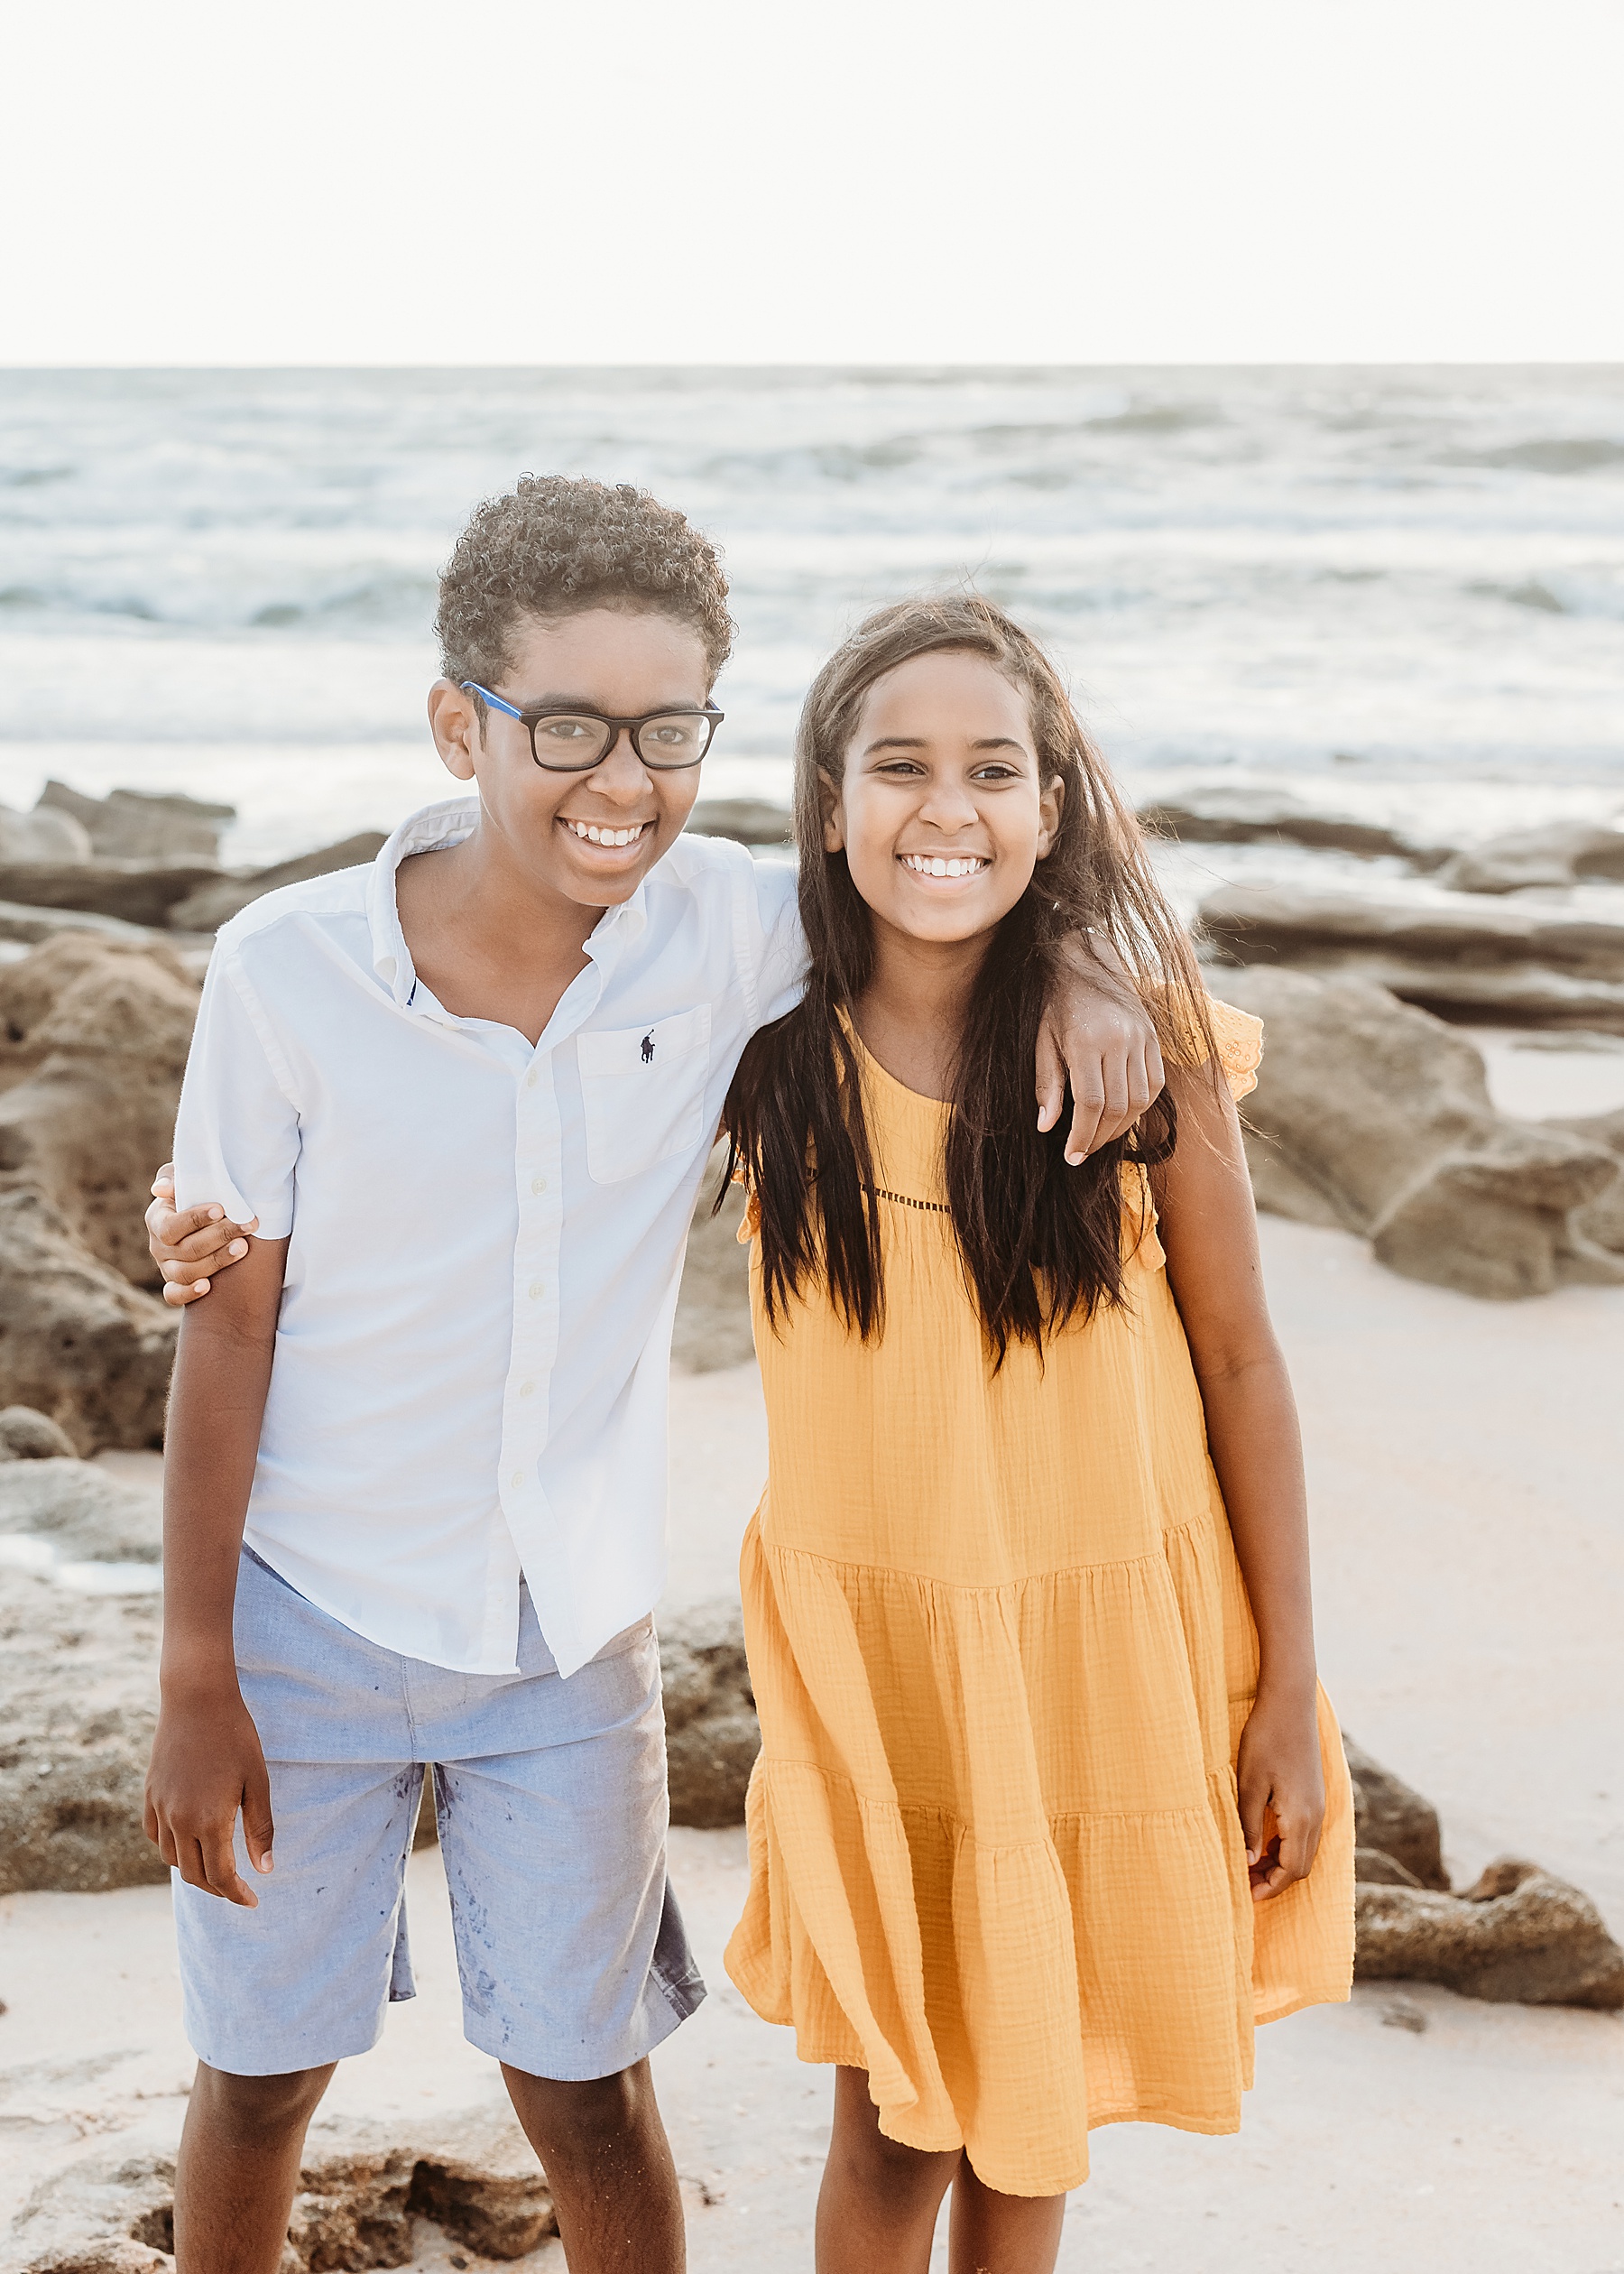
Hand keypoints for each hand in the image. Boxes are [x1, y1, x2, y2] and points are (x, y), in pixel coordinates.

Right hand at [145, 1687, 274, 1904]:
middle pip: (195, 1874)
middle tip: (239, 1890)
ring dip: (194, 1871)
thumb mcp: (256, 1781)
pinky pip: (155, 1836)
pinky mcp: (149, 1795)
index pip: (221, 1875)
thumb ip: (260, 1828)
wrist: (196, 1699)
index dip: (237, 1894)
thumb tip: (264, 1869)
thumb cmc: (234, 1736)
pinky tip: (187, 1845)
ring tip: (215, 1869)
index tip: (253, 1901)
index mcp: (209, 1820)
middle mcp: (179, 1821)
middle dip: (218, 1889)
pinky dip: (171, 1849)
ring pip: (172, 1859)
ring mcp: (160, 1808)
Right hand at [147, 1165, 256, 1306]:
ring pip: (185, 1272)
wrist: (212, 1215)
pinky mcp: (176, 1284)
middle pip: (186, 1249)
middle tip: (247, 1226)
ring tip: (242, 1248)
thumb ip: (172, 1178)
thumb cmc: (199, 1191)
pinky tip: (207, 1287)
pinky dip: (187, 1293)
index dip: (194, 1219)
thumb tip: (161, 1190)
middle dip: (220, 1236)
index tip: (220, 1209)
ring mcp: (167, 1267)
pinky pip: (174, 1296)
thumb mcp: (185, 1178)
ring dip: (216, 1261)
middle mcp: (158, 1246)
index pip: (171, 1225)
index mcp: (157, 1220)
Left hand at [1036, 941, 1165, 1162]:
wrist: (1087, 962)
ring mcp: (1141, 1039)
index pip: (1090, 1104)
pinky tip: (1121, 1116)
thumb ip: (1046, 1084)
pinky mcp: (1154, 1038)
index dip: (1082, 1136)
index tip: (1071, 1155)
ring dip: (1121, 1128)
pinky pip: (1155, 1084)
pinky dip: (1141, 1107)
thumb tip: (1047, 1126)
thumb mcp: (1042, 1041)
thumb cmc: (1057, 1004)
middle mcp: (1119, 1041)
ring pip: (1140, 1100)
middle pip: (1117, 1107)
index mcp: (1086, 1042)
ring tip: (1099, 1138)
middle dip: (1099, 1137)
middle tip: (1082, 1152)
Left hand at [1235, 1684, 1324, 1900]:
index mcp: (1301, 1817)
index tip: (1245, 1895)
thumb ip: (1250, 1826)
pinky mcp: (1314, 1794)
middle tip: (1244, 1882)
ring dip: (1280, 1863)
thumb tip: (1249, 1863)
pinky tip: (1263, 1839)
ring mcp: (1318, 1805)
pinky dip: (1286, 1845)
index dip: (1269, 1887)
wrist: (1289, 1703)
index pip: (1291, 1870)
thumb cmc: (1264, 1739)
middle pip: (1301, 1867)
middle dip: (1275, 1880)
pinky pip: (1305, 1833)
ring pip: (1305, 1850)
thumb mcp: (1248, 1785)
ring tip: (1249, 1863)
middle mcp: (1316, 1816)